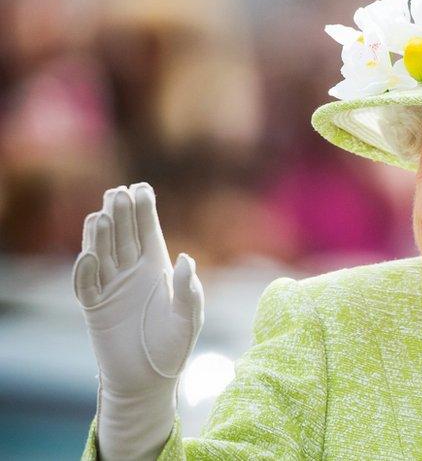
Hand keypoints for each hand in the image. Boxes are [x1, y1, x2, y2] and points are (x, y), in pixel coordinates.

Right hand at [73, 183, 203, 459]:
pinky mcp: (94, 308)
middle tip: (119, 192)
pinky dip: (85, 271)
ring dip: (101, 235)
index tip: (142, 188)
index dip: (145, 211)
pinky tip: (89, 255)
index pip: (149, 233)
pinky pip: (86, 286)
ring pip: (102, 254)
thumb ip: (189, 290)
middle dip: (122, 215)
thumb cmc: (174, 346)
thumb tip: (186, 258)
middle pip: (124, 237)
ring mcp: (111, 289)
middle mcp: (132, 273)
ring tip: (103, 214)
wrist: (149, 380)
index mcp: (157, 269)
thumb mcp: (189, 318)